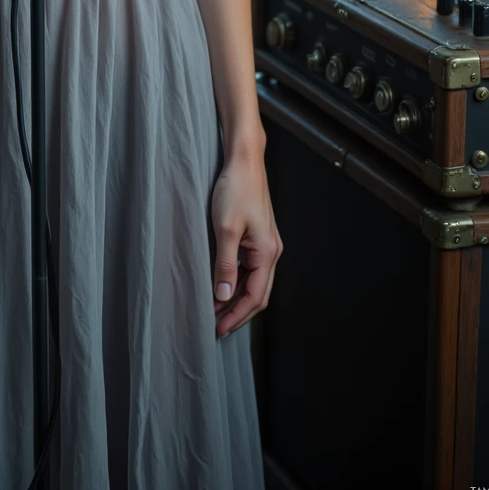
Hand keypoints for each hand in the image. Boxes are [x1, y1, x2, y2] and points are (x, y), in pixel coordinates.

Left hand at [210, 151, 281, 338]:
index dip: (236, 316)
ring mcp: (267, 244)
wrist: (244, 161)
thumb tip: (222, 296)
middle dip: (238, 313)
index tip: (219, 328)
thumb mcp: (225, 228)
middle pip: (259, 295)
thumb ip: (224, 264)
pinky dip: (238, 282)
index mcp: (267, 253)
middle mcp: (272, 252)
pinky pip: (251, 269)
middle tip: (216, 326)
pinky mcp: (260, 237)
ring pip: (255, 283)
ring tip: (216, 310)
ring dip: (237, 299)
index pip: (255, 297)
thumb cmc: (235, 189)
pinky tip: (223, 285)